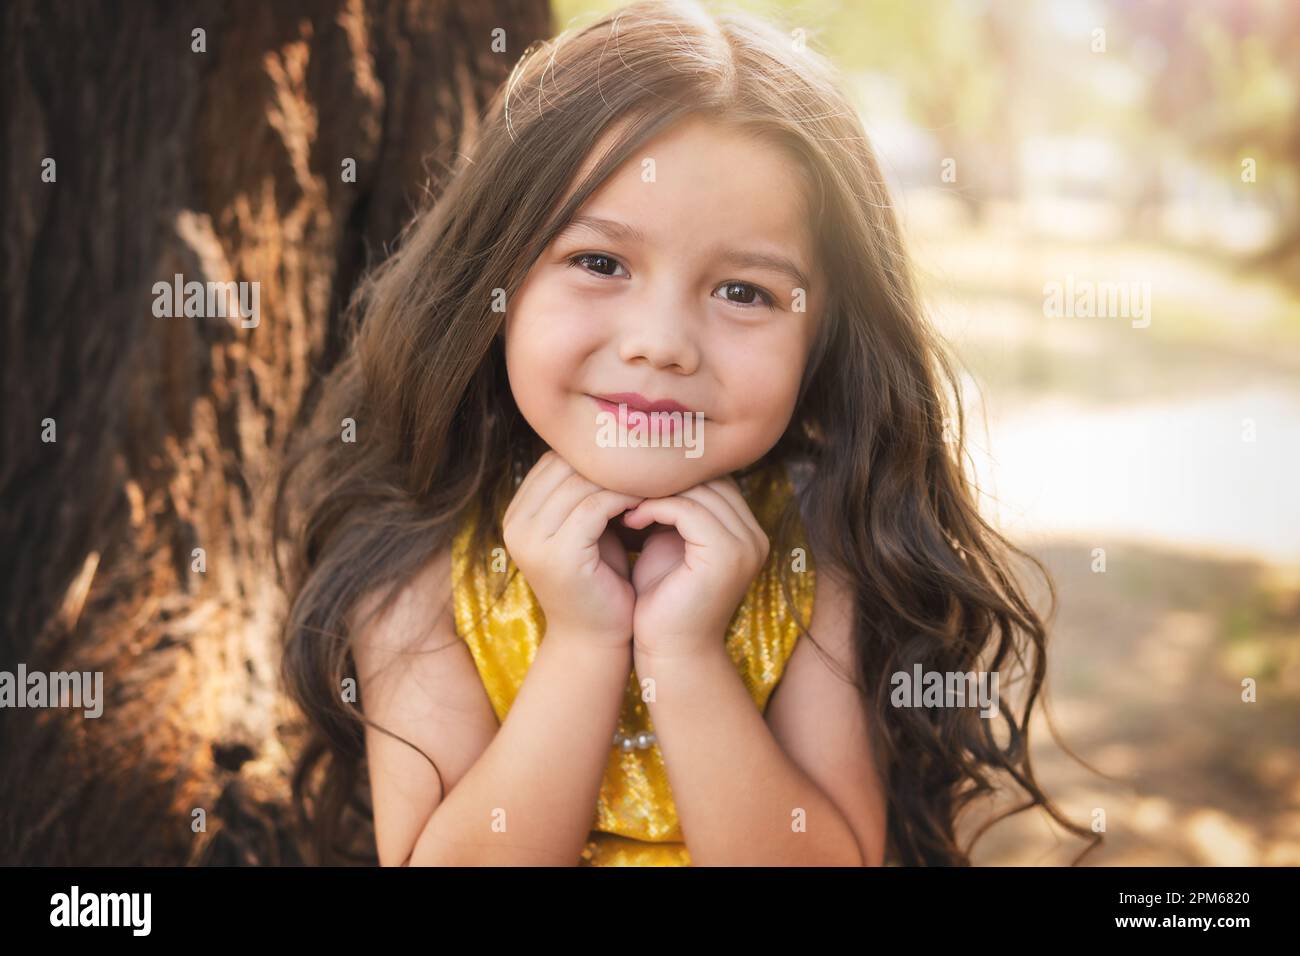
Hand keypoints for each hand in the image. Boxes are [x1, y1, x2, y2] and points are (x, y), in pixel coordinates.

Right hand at [502, 450, 644, 647]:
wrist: (594, 641)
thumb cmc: (599, 581)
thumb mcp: (589, 529)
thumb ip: (588, 491)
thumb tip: (615, 440)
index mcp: (518, 513)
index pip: (554, 460)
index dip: (595, 452)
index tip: (635, 449)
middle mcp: (515, 523)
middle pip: (564, 465)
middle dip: (608, 459)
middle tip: (651, 452)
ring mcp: (532, 539)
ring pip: (581, 482)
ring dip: (622, 476)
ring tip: (656, 472)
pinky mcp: (557, 554)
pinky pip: (596, 506)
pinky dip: (627, 498)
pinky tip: (652, 498)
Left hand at [621, 476, 769, 659]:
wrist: (671, 653)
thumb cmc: (662, 602)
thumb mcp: (668, 545)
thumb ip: (670, 511)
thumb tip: (646, 469)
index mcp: (745, 532)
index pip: (713, 480)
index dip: (673, 475)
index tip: (632, 479)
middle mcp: (754, 536)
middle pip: (710, 479)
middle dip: (665, 477)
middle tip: (623, 481)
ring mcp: (745, 545)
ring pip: (699, 490)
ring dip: (655, 491)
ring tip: (622, 499)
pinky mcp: (726, 554)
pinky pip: (688, 510)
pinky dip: (655, 508)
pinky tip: (630, 518)